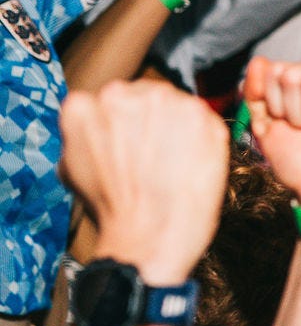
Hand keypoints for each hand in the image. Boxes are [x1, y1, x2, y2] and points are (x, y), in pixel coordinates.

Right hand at [59, 80, 227, 283]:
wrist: (150, 232)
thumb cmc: (111, 208)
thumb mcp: (72, 168)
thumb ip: (83, 136)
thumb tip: (96, 127)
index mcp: (82, 106)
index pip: (108, 103)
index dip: (123, 126)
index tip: (131, 145)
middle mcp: (120, 94)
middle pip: (142, 96)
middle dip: (150, 120)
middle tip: (156, 154)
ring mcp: (163, 100)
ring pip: (174, 104)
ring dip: (178, 125)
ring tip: (175, 162)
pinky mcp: (201, 113)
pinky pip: (204, 118)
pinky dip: (203, 137)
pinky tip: (193, 163)